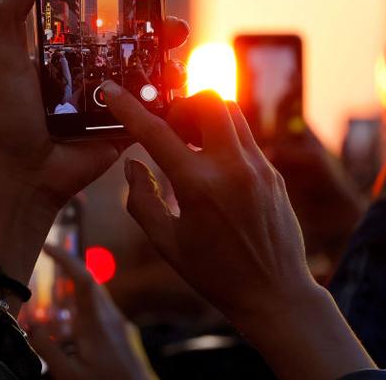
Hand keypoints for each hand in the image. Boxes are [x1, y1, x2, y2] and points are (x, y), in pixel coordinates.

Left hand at [0, 0, 187, 309]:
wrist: (26, 172)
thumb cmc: (11, 116)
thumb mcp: (5, 58)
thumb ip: (13, 13)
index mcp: (68, 53)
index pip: (100, 16)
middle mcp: (93, 72)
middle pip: (134, 39)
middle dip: (156, 21)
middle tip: (169, 8)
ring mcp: (114, 99)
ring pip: (150, 68)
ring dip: (168, 52)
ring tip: (177, 39)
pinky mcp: (128, 125)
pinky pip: (155, 106)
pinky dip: (171, 92)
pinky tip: (180, 76)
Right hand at [29, 245, 154, 379]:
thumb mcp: (70, 374)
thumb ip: (47, 349)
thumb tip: (31, 323)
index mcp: (96, 323)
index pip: (82, 279)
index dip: (65, 258)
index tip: (48, 246)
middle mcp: (111, 317)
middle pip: (90, 281)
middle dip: (70, 266)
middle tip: (50, 256)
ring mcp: (120, 325)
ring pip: (97, 295)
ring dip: (76, 287)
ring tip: (56, 290)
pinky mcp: (124, 334)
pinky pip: (102, 310)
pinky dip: (84, 305)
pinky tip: (73, 323)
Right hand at [103, 86, 373, 378]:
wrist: (275, 294)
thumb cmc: (215, 274)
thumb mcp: (167, 243)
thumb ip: (141, 200)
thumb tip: (132, 163)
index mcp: (198, 186)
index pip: (156, 133)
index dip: (127, 108)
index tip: (110, 90)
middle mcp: (232, 168)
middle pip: (208, 100)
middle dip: (183, 104)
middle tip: (171, 128)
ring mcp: (258, 167)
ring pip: (231, 112)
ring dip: (205, 117)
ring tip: (191, 146)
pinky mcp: (273, 173)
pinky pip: (245, 138)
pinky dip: (224, 139)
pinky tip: (214, 168)